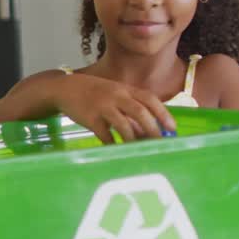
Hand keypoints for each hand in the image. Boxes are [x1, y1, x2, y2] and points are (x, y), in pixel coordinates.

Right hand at [45, 73, 175, 143]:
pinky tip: (116, 149)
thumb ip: (130, 108)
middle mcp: (116, 96)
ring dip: (133, 139)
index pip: (149, 99)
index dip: (163, 113)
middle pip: (139, 112)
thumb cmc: (95, 93)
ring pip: (123, 124)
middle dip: (152, 129)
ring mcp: (103, 107)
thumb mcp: (115, 94)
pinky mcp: (90, 118)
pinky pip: (104, 134)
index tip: (172, 128)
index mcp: (125, 89)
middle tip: (159, 143)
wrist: (66, 88)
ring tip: (138, 149)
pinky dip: (112, 143)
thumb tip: (148, 131)